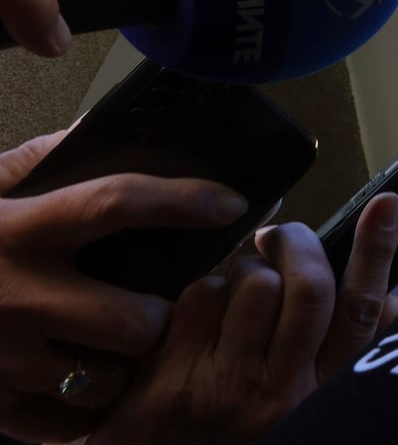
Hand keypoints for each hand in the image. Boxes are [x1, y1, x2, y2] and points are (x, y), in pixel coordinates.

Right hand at [0, 132, 248, 442]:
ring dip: (126, 366)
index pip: (116, 203)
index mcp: (19, 228)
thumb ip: (47, 156)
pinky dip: (84, 404)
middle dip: (160, 316)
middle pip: (132, 319)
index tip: (231, 203)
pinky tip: (83, 377)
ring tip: (119, 346)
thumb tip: (111, 125)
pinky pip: (69, 422)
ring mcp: (1, 359)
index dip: (183, 201)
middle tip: (163, 305)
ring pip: (108, 379)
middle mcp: (14, 296)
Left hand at [87, 194, 397, 444]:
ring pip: (254, 283)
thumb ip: (350, 352)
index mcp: (323, 392)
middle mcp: (281, 391)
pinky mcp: (172, 379)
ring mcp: (225, 385)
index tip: (386, 204)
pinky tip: (201, 319)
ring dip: (247, 270)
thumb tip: (393, 298)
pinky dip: (204, 293)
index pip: (362, 311)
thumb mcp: (309, 405)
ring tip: (239, 289)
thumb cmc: (242, 435)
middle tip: (283, 237)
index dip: (377, 251)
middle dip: (299, 244)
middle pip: (309, 286)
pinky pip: (200, 297)